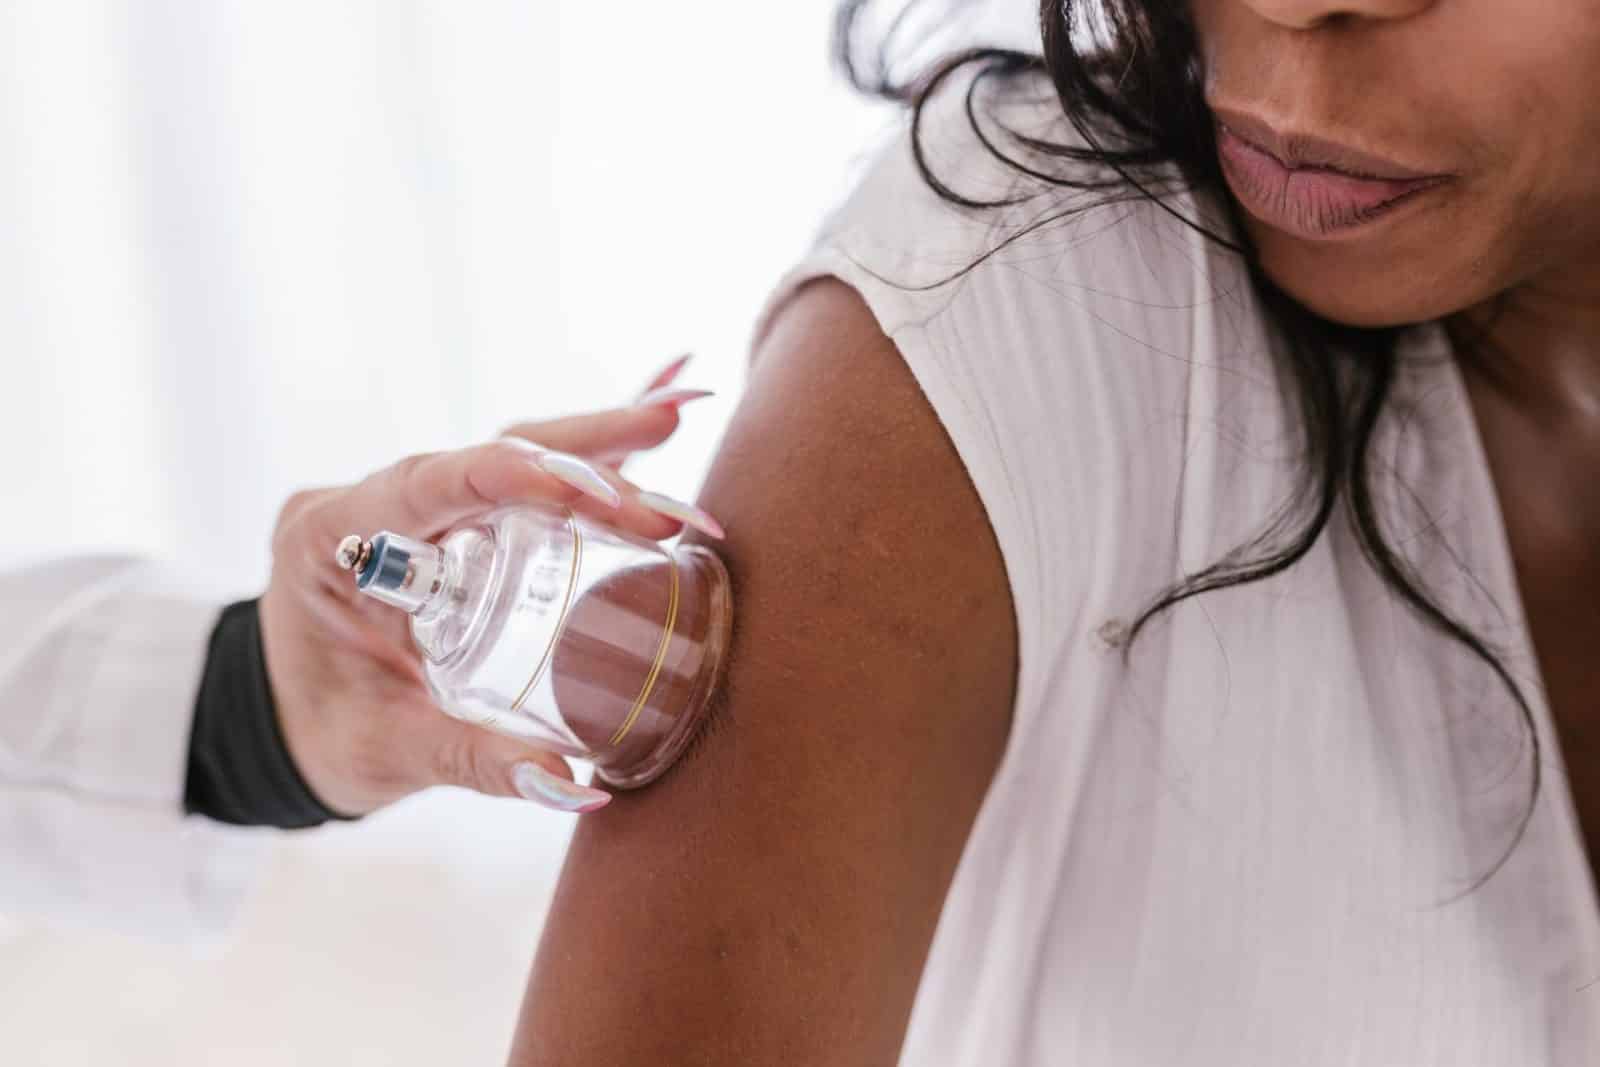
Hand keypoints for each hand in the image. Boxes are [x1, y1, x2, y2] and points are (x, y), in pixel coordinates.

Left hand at [258, 355, 723, 815]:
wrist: (283, 727)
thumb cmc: (323, 736)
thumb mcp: (389, 751)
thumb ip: (477, 762)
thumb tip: (576, 785)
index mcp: (330, 537)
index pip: (426, 483)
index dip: (511, 475)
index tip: (594, 490)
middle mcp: (371, 503)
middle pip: (487, 452)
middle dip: (583, 450)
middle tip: (665, 441)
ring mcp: (414, 504)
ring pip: (511, 453)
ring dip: (594, 445)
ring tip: (670, 420)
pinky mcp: (450, 519)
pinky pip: (519, 482)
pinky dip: (582, 466)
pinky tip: (641, 448)